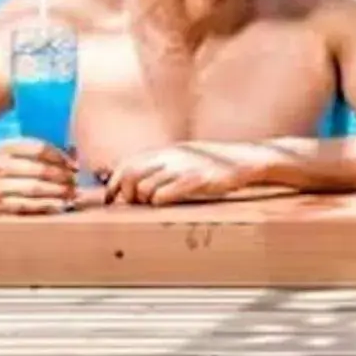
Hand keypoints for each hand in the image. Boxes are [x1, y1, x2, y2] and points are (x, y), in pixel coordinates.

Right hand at [0, 139, 75, 215]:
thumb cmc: (1, 162)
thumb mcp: (13, 149)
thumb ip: (40, 151)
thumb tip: (75, 158)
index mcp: (5, 147)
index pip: (40, 149)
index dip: (61, 157)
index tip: (74, 164)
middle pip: (39, 170)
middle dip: (63, 176)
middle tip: (76, 180)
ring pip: (35, 189)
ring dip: (59, 192)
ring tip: (72, 193)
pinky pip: (27, 205)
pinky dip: (47, 205)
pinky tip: (60, 205)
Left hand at [103, 142, 264, 206]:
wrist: (244, 160)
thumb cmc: (212, 163)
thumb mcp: (184, 157)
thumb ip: (161, 164)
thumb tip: (133, 180)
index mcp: (165, 150)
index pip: (126, 164)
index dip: (113, 183)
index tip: (110, 199)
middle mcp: (169, 156)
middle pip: (130, 176)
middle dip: (126, 195)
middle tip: (134, 205)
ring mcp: (182, 168)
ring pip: (144, 189)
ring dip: (144, 202)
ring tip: (153, 205)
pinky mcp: (194, 180)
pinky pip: (163, 195)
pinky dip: (158, 203)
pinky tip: (167, 204)